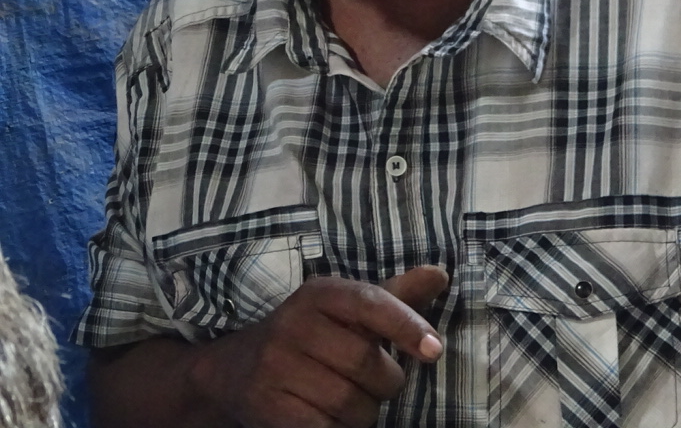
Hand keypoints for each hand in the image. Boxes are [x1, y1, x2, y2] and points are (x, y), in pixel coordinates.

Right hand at [189, 265, 448, 427]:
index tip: (434, 350)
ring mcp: (275, 366)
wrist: (232, 371)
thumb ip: (396, 298)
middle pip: (367, 363)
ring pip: (348, 402)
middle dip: (386, 382)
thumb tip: (440, 276)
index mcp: (320, 293)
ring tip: (353, 402)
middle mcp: (294, 324)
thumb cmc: (311, 337)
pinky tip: (331, 419)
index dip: (407, 327)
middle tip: (378, 384)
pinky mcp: (266, 405)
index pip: (372, 304)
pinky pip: (323, 426)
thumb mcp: (348, 311)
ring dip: (363, 412)